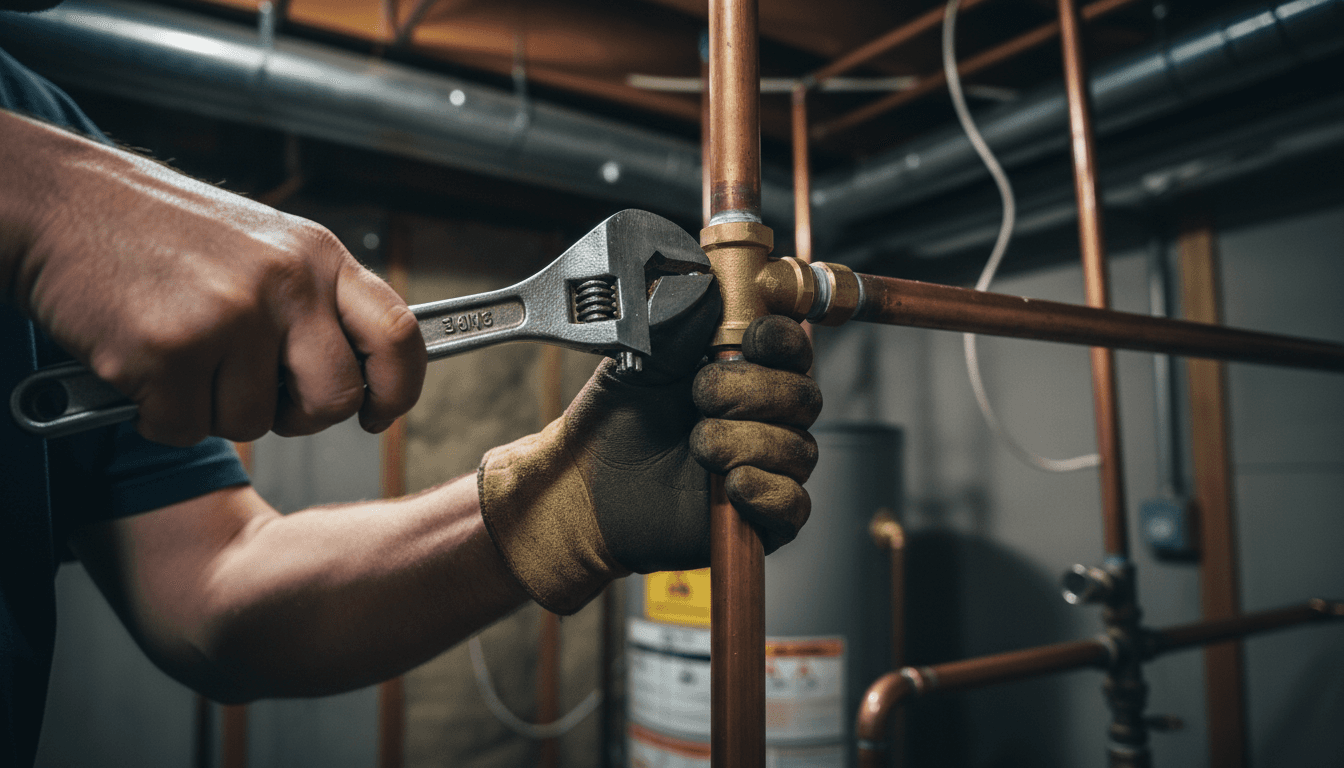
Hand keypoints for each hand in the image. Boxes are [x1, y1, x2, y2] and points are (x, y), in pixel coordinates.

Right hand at [1, 112, 425, 444]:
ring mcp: (229, 316)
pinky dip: (160, 414)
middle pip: (335, 398)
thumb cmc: (161, 232)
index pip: (398, 333)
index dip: (400, 387)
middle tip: (259, 395)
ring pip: (254, 422)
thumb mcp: (265, 245)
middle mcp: (285, 283)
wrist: (62, 204)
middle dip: (300, 416)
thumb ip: (313, 303)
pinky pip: (186, 428)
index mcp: (317, 256)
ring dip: (213, 408)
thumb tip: (360, 378)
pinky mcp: (170, 350)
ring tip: (182, 354)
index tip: (379, 412)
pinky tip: (142, 364)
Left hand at [477, 292, 820, 613]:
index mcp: (744, 371)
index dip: (781, 340)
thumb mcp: (641, 356)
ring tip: (696, 445)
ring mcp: (766, 465)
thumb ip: (679, 320)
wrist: (587, 483)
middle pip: (803, 396)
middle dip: (750, 392)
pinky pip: (793, 505)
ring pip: (798, 449)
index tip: (753, 339)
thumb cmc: (617, 420)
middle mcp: (764, 416)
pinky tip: (730, 484)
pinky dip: (766, 491)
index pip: (791, 348)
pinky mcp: (761, 517)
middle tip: (700, 397)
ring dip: (742, 442)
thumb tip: (709, 285)